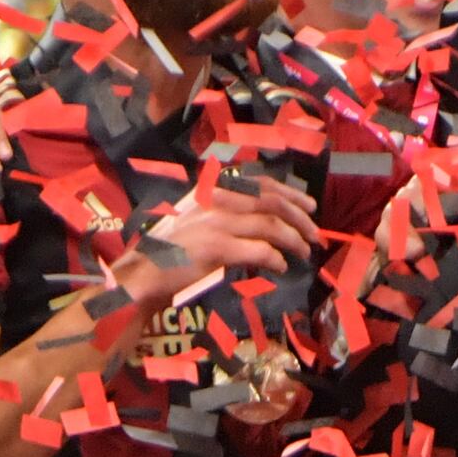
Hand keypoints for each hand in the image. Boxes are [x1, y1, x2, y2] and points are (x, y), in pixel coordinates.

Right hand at [113, 172, 321, 309]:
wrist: (142, 272)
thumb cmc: (170, 249)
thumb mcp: (197, 218)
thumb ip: (227, 213)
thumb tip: (266, 220)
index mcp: (213, 191)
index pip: (261, 184)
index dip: (291, 193)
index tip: (310, 206)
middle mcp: (217, 201)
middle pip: (273, 202)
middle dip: (300, 218)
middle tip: (315, 234)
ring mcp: (217, 223)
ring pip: (272, 225)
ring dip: (294, 240)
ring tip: (304, 253)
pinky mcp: (218, 248)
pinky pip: (261, 251)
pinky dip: (277, 259)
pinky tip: (281, 267)